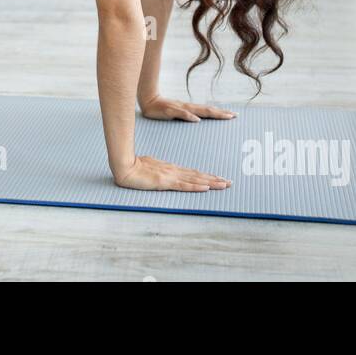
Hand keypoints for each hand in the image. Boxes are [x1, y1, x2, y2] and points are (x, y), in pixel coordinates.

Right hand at [113, 155, 230, 191]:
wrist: (125, 166)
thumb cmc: (135, 167)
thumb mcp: (151, 168)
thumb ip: (160, 171)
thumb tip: (167, 174)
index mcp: (171, 168)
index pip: (193, 174)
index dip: (207, 176)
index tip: (219, 178)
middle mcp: (174, 171)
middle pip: (198, 176)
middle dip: (215, 179)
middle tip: (230, 182)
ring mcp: (171, 176)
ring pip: (195, 180)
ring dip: (211, 183)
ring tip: (224, 185)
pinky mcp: (165, 182)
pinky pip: (184, 185)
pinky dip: (196, 187)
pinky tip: (205, 188)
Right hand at [139, 95, 237, 121]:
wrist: (147, 101)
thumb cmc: (162, 109)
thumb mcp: (177, 114)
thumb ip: (187, 117)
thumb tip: (198, 120)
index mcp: (190, 109)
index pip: (209, 111)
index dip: (221, 113)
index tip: (234, 115)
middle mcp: (188, 107)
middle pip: (208, 110)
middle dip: (221, 113)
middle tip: (234, 116)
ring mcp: (179, 108)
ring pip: (198, 110)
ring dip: (211, 113)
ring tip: (223, 116)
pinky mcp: (170, 110)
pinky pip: (181, 114)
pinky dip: (190, 116)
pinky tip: (197, 120)